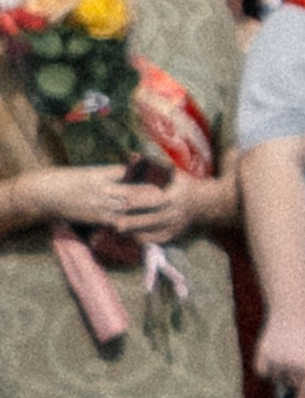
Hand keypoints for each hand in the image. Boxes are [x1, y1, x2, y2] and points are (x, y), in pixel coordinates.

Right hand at [33, 163, 180, 234]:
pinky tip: (141, 226)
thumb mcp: (86, 172)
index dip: (143, 172)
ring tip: (162, 208)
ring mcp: (98, 204)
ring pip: (126, 206)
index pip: (125, 172)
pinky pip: (115, 221)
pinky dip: (129, 224)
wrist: (42, 193)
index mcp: (98, 174)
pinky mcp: (94, 217)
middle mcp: (101, 189)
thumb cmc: (62, 180)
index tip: (160, 172)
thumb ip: (106, 173)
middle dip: (151, 192)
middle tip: (170, 193)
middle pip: (131, 190)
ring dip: (145, 208)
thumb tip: (125, 172)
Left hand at [113, 169, 206, 243]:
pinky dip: (145, 239)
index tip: (123, 201)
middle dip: (133, 222)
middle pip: (151, 220)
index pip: (154, 201)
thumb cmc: (184, 184)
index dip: (138, 201)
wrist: (205, 203)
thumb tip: (136, 156)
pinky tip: (132, 236)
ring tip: (119, 230)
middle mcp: (175, 213)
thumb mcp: (175, 173)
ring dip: (136, 232)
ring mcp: (175, 226)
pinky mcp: (175, 234)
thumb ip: (156, 166)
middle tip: (116, 224)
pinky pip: (158, 240)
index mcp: (173, 197)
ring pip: (154, 232)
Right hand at [255, 310, 304, 397]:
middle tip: (294, 361)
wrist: (292, 312)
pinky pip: (263, 372)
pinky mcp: (263, 356)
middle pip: (291, 384)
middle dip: (293, 378)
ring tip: (285, 351)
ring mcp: (278, 362)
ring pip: (277, 378)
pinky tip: (272, 355)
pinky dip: (266, 368)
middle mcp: (295, 368)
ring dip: (280, 371)